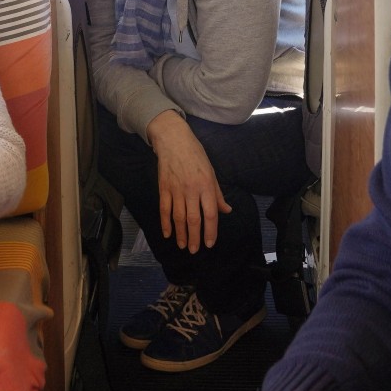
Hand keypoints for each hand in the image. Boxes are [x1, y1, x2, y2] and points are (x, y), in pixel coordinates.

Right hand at [147, 111, 230, 253]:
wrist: (173, 140)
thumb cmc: (196, 155)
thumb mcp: (211, 172)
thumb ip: (218, 194)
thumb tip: (226, 211)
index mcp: (206, 185)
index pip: (210, 214)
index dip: (210, 231)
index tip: (209, 243)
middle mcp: (191, 189)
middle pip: (193, 219)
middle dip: (194, 237)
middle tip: (194, 250)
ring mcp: (176, 189)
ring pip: (178, 217)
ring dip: (180, 234)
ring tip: (182, 246)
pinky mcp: (164, 188)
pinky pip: (164, 209)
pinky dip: (165, 223)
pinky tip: (168, 234)